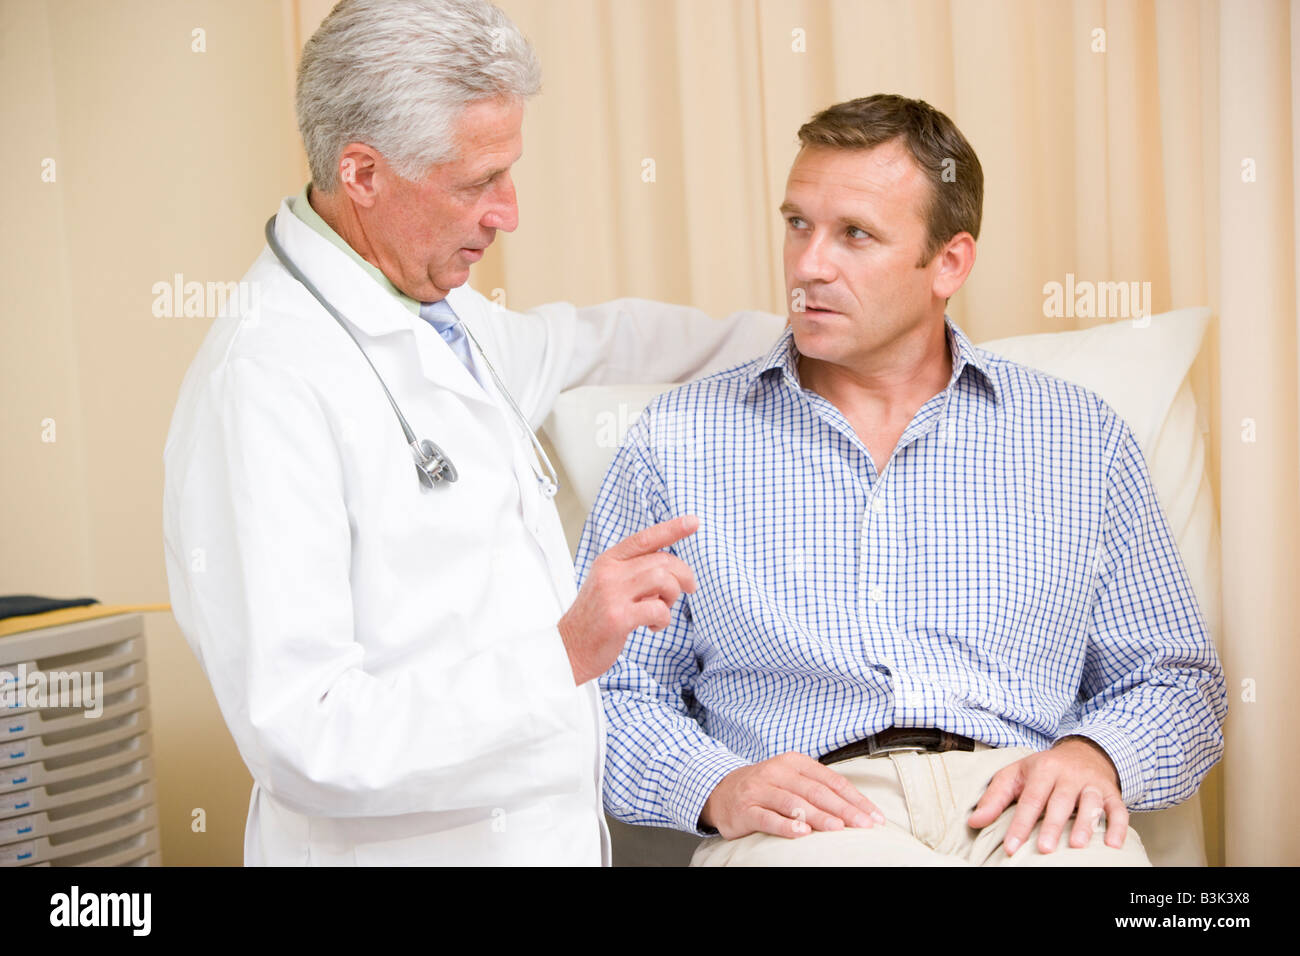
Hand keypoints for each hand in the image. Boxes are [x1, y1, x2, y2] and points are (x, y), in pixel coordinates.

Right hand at [559, 515, 699, 685]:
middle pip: (662, 560)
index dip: (672, 528)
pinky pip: (657, 609)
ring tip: (663, 609)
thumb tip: (670, 570)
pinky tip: (652, 626)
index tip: (693, 521)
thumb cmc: (595, 619)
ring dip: (672, 596)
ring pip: (663, 580)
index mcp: (608, 561)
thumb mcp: (609, 585)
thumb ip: (634, 572)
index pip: (644, 538)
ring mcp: (612, 594)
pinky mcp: (618, 618)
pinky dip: (664, 619)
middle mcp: (609, 573)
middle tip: (688, 589)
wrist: (568, 649)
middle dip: (683, 575)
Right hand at [699, 752, 886, 838]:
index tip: (874, 816)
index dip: (854, 799)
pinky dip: (786, 826)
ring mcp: (759, 790)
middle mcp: (777, 772)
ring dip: (818, 817)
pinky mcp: (745, 809)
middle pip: (816, 792)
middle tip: (864, 825)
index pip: (831, 780)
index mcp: (794, 762)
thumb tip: (858, 809)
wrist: (720, 790)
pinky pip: (768, 818)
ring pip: (794, 804)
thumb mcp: (791, 778)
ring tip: (838, 829)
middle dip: (844, 810)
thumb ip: (818, 788)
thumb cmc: (765, 787)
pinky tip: (801, 834)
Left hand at [968, 736, 1126, 855]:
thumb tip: (974, 821)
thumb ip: (995, 798)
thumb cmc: (1043, 769)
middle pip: (1060, 801)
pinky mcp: (1111, 793)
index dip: (1020, 824)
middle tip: (1045, 849)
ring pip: (1090, 803)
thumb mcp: (1016, 775)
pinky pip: (1119, 809)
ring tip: (1077, 845)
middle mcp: (1068, 775)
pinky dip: (1118, 826)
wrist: (1082, 752)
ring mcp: (1091, 784)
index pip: (1030, 799)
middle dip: (1052, 826)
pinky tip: (1113, 845)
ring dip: (1086, 824)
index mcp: (1042, 769)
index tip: (1011, 847)